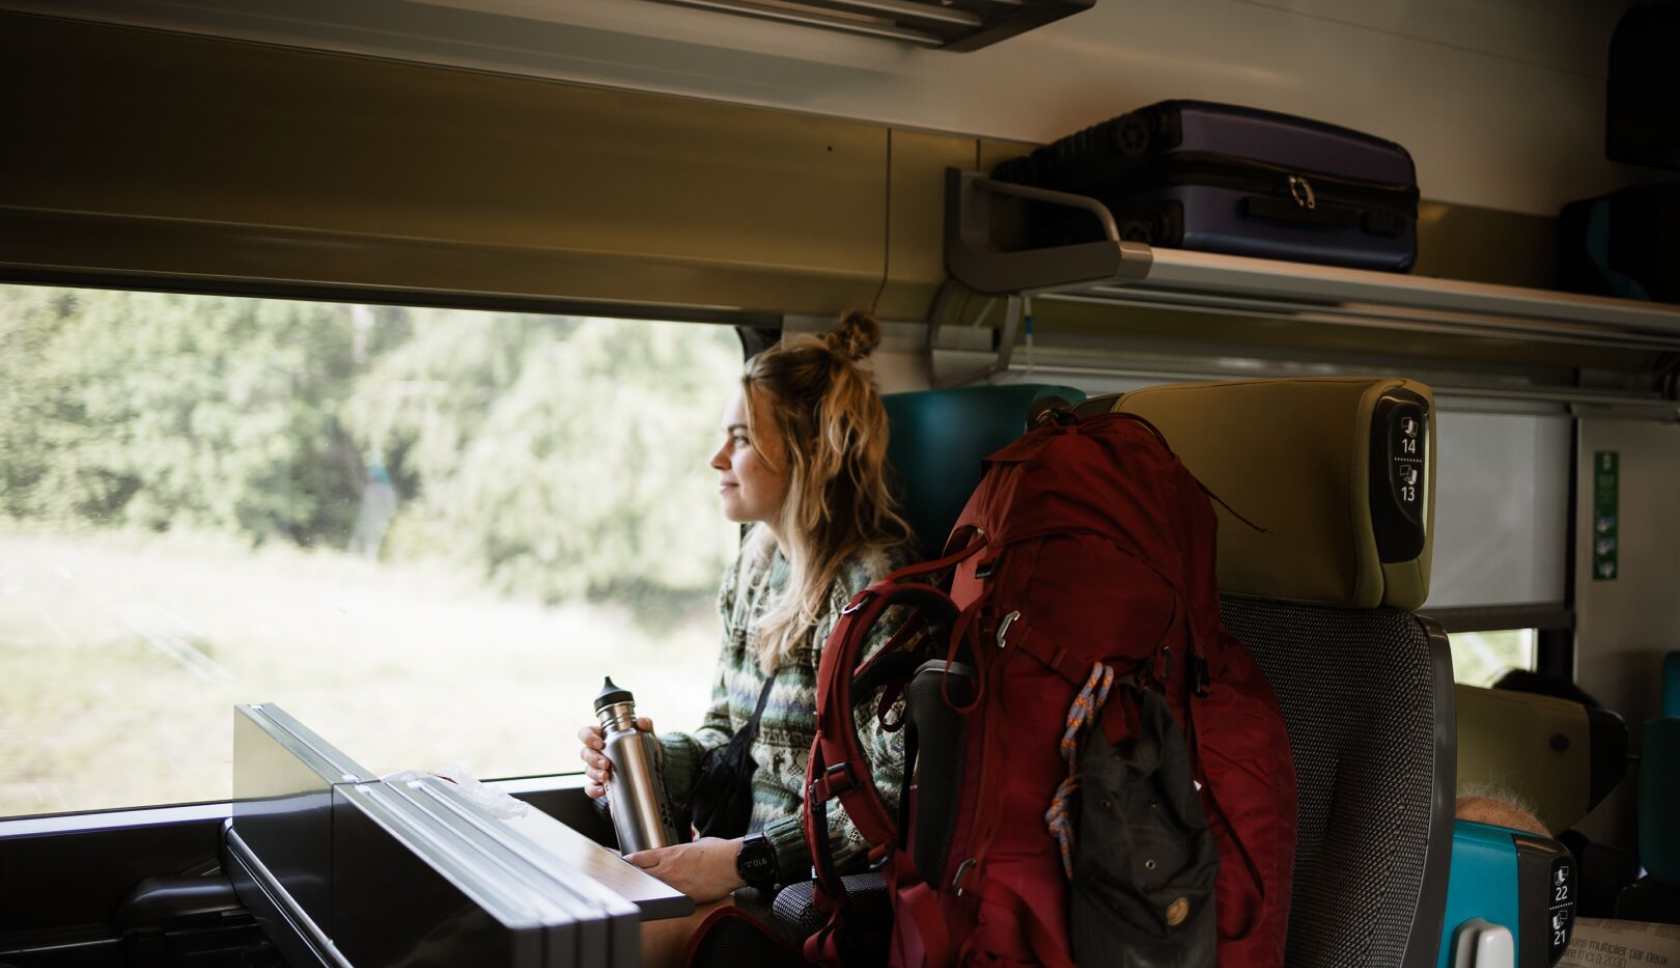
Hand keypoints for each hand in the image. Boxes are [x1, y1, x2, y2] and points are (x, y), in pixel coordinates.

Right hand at [576, 718, 655, 799]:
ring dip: (595, 773)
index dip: (588, 737)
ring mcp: (597, 768)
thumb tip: (642, 722)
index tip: (599, 743)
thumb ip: (646, 724)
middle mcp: (597, 752)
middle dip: (593, 759)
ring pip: (587, 770)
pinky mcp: (601, 783)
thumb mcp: (645, 734)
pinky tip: (603, 791)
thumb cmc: (642, 746)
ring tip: (606, 776)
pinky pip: (591, 788)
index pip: (586, 733)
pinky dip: (594, 790)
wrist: (651, 767)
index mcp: (602, 736)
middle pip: (585, 753)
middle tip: (606, 763)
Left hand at [626, 837, 746, 903]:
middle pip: (639, 875)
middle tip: (623, 880)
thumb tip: (686, 852)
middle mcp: (668, 869)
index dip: (627, 862)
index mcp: (670, 853)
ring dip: (646, 890)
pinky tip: (661, 904)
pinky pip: (669, 900)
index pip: (639, 858)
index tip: (621, 864)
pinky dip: (664, 901)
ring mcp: (675, 885)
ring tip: (640, 893)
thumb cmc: (720, 851)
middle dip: (631, 877)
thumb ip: (686, 849)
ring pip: (651, 889)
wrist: (733, 863)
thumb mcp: (698, 843)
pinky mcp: (685, 897)